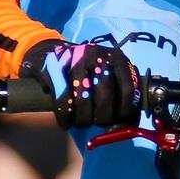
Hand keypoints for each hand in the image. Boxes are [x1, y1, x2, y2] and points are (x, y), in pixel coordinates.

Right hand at [25, 39, 141, 128]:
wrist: (51, 53)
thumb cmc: (86, 71)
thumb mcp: (108, 74)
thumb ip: (121, 94)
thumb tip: (128, 125)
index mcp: (116, 57)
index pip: (128, 89)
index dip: (125, 112)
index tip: (118, 123)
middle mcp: (97, 54)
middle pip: (105, 96)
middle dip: (103, 118)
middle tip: (98, 125)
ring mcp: (74, 58)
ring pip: (82, 100)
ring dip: (83, 119)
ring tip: (82, 124)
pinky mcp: (53, 66)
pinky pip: (62, 99)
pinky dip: (65, 116)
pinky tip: (66, 123)